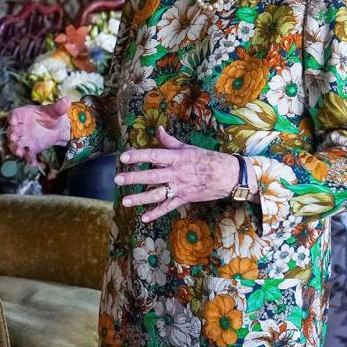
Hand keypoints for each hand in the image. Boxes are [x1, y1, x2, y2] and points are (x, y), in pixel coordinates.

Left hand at [114, 126, 239, 222]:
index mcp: (177, 158)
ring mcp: (180, 188)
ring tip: (125, 201)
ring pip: (158, 194)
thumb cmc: (207, 159)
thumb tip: (157, 129)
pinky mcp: (185, 199)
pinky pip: (168, 207)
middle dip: (134, 178)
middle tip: (117, 179)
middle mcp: (177, 173)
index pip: (154, 156)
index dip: (138, 156)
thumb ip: (169, 141)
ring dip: (140, 198)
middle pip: (152, 177)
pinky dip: (156, 213)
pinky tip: (143, 217)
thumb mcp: (188, 148)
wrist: (228, 176)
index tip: (124, 157)